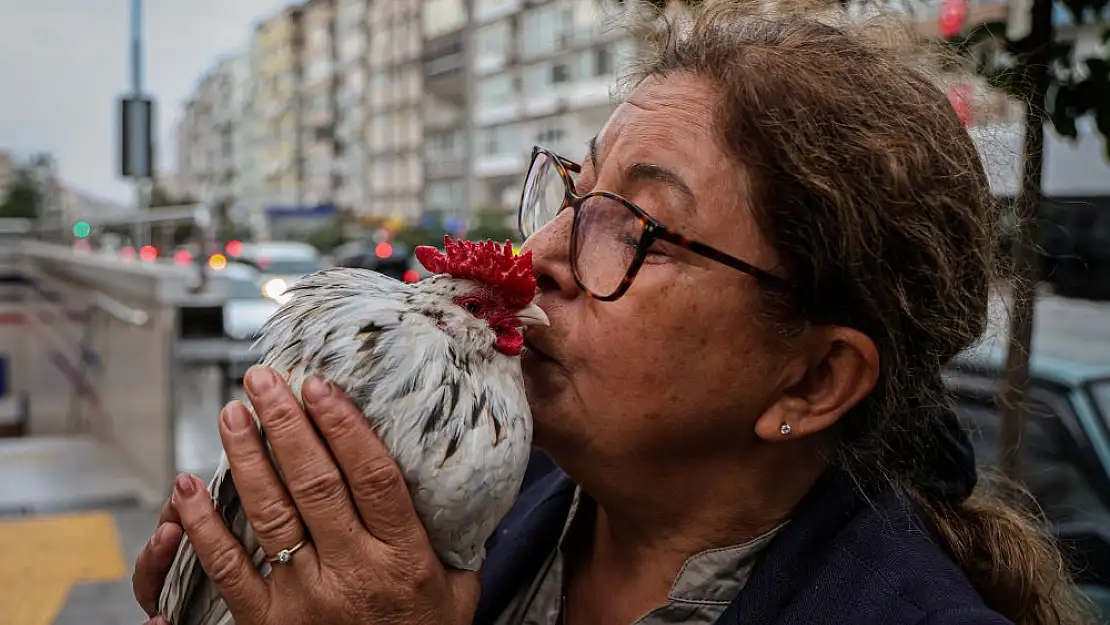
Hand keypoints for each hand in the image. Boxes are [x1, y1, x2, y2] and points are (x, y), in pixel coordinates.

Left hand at [133, 366, 480, 624]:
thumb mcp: (461, 589)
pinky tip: (187, 489)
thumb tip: (462, 479)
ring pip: (270, 514)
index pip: (372, 476)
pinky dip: (203, 526)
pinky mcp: (267, 622)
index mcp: (404, 558)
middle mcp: (354, 572)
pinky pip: (228, 568)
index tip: (320, 386)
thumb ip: (458, 537)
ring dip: (246, 459)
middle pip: (315, 484)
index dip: (344, 426)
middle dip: (285, 424)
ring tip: (233, 414)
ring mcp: (306, 598)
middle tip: (264, 381)